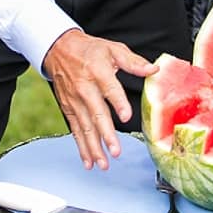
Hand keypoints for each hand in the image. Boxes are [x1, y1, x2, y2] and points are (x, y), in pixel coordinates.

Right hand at [42, 28, 156, 168]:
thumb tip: (153, 70)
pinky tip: (88, 161)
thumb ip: (133, 62)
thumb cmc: (89, 50)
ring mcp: (75, 100)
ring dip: (93, 147)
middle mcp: (85, 88)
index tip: (126, 116)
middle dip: (106, 134)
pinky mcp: (68, 108)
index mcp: (98, 72)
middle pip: (96, 113)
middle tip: (115, 151)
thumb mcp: (112, 49)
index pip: (110, 89)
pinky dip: (81, 146)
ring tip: (103, 164)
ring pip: (84, 127)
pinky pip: (75, 129)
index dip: (118, 103)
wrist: (58, 49)